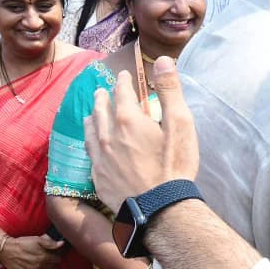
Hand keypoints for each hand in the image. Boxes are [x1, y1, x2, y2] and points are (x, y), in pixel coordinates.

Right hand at [0, 233, 63, 268]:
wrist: (6, 248)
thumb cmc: (22, 243)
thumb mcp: (37, 240)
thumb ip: (50, 243)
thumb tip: (62, 244)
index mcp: (44, 257)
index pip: (56, 260)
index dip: (58, 258)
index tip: (58, 258)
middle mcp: (39, 267)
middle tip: (53, 268)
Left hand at [84, 57, 198, 212]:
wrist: (160, 208)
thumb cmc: (174, 165)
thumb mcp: (180, 123)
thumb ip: (170, 90)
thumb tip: (164, 60)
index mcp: (128, 119)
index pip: (121, 91)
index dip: (123, 81)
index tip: (123, 75)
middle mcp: (108, 134)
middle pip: (100, 109)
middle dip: (102, 97)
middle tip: (102, 91)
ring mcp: (101, 156)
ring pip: (90, 130)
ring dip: (92, 117)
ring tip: (92, 112)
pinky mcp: (98, 176)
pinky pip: (89, 152)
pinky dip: (89, 141)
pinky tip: (92, 144)